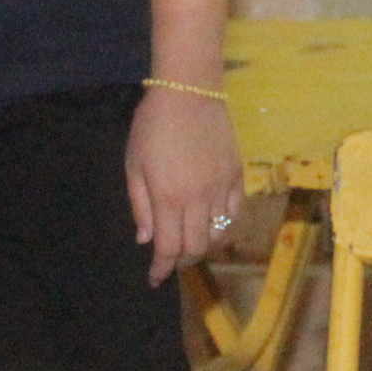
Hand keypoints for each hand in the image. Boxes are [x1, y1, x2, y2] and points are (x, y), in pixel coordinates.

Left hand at [127, 84, 243, 285]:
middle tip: (171, 260)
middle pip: (195, 247)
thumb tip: (146, 239)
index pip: (169, 248)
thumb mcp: (134, 165)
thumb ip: (139, 205)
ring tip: (192, 244)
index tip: (155, 278)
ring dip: (204, 247)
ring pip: (219, 235)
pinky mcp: (238, 176)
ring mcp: (221, 188)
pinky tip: (214, 225)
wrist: (189, 91)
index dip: (161, 268)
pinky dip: (225, 227)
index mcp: (168, 197)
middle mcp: (198, 199)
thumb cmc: (152, 126)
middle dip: (182, 261)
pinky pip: (235, 213)